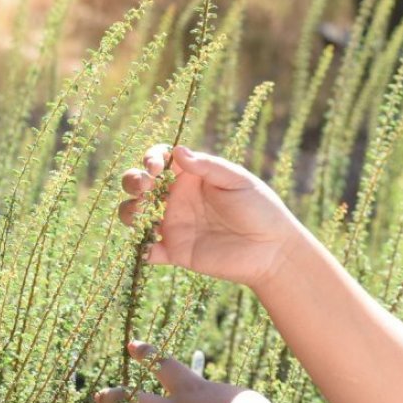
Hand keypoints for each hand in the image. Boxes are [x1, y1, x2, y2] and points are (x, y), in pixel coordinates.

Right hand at [119, 144, 300, 287]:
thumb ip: (209, 167)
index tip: (155, 167)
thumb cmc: (260, 209)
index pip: (160, 159)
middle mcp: (177, 198)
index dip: (150, 158)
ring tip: (143, 213)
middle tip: (144, 188)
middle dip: (132, 181)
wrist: (272, 250)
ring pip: (134, 215)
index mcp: (191, 176)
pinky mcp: (176, 251)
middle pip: (139, 184)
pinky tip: (151, 247)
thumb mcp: (238, 181)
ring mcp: (173, 224)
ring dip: (129, 211)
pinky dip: (141, 249)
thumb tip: (178, 151)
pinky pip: (148, 251)